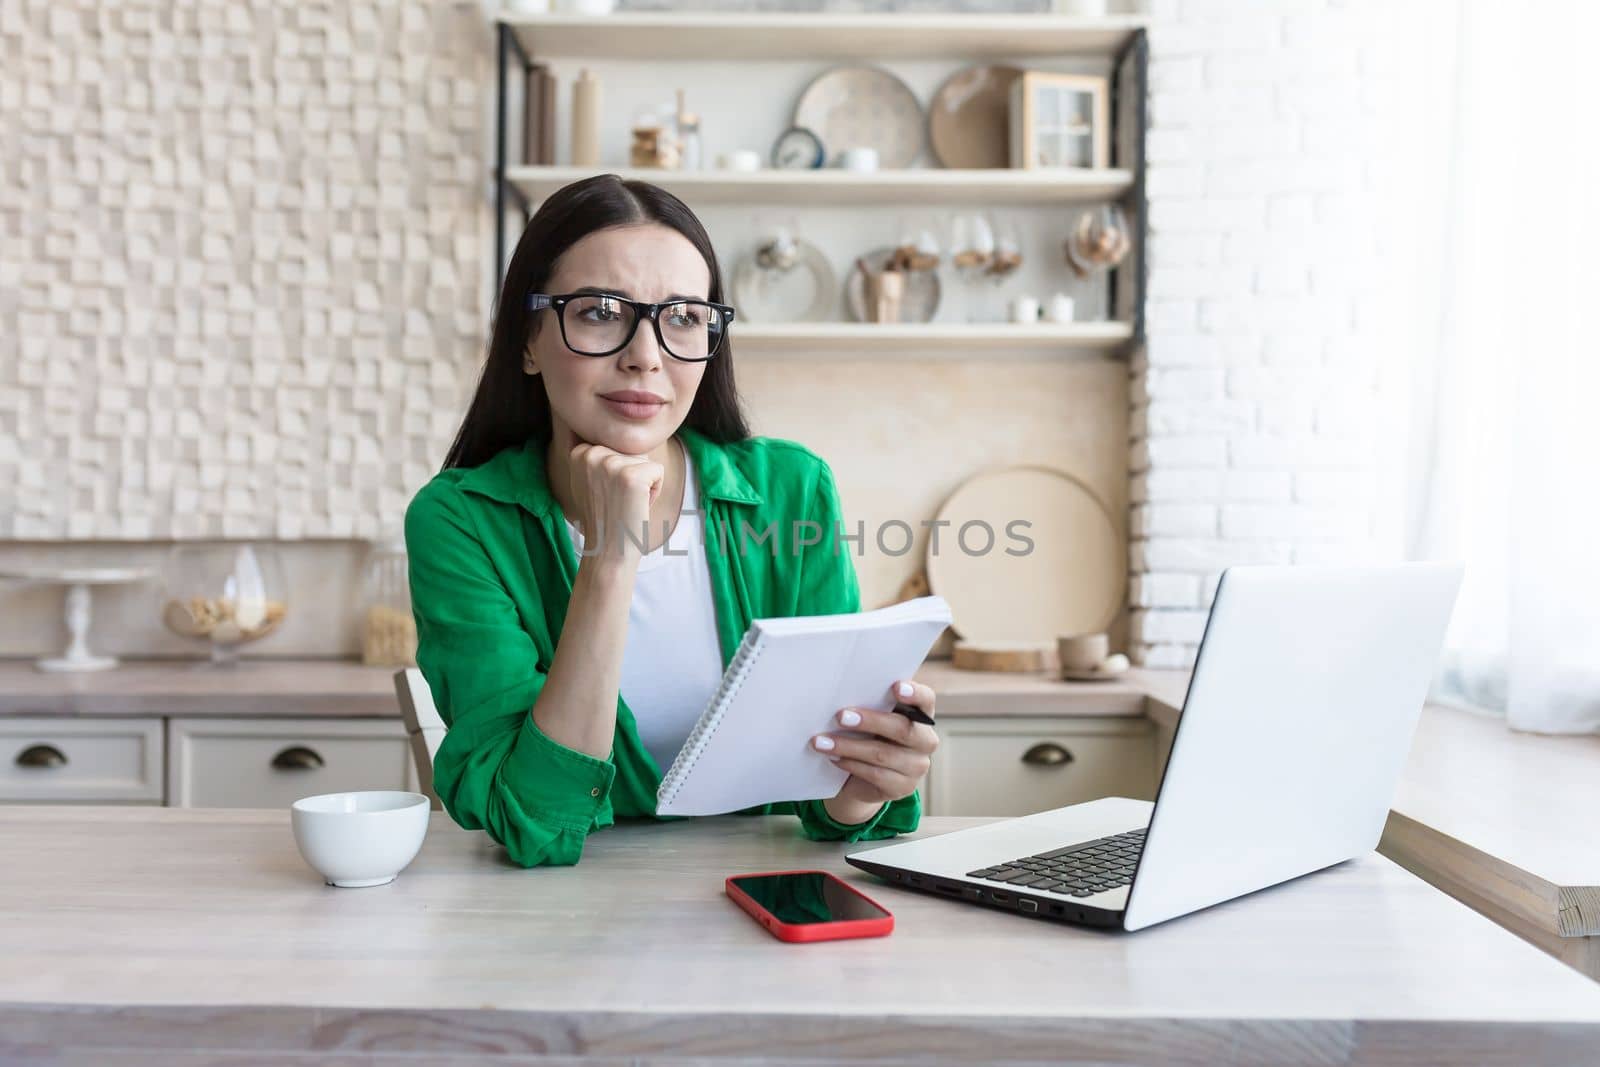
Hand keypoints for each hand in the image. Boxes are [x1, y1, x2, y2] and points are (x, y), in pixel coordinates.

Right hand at [563, 439, 663, 565]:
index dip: (618, 472)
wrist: (609, 550)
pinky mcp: (632, 476)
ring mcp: (611, 464)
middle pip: (632, 451)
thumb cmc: (605, 518)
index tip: (606, 493)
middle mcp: (591, 454)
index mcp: (579, 452)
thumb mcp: (587, 480)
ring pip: (645, 461)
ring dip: (644, 484)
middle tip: (618, 501)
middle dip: (632, 476)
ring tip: (626, 503)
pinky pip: (658, 471)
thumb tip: (600, 428)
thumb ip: (593, 457)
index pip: (617, 445)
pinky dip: (655, 491)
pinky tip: (637, 506)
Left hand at [815, 680, 937, 821]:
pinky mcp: (903, 787)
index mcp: (921, 715)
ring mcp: (917, 766)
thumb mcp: (872, 718)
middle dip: (870, 721)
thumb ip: (870, 704)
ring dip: (848, 746)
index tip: (896, 686)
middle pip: (902, 728)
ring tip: (822, 741)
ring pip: (883, 754)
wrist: (865, 777)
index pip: (925, 699)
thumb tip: (842, 692)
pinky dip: (851, 764)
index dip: (914, 693)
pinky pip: (875, 774)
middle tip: (840, 716)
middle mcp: (925, 740)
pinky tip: (833, 758)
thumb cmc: (868, 735)